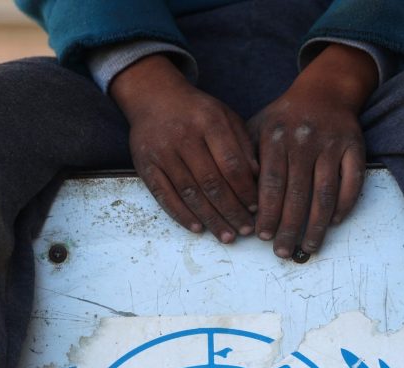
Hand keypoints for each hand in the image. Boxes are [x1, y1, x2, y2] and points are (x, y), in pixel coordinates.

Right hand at [111, 54, 258, 242]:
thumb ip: (243, 144)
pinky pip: (164, 196)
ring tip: (227, 235)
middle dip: (231, 210)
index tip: (256, 208)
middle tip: (246, 230)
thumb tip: (258, 178)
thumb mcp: (225, 116)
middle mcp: (183, 136)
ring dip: (210, 218)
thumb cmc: (196, 111)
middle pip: (212, 183)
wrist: (153, 97)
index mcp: (209, 121)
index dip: (245, 191)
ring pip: (190, 193)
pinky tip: (198, 228)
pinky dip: (181, 215)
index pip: (231, 164)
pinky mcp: (145, 165)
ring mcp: (162, 152)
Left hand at [247, 43, 377, 257]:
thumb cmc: (285, 119)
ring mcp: (331, 143)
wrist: (325, 91)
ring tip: (308, 247)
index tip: (262, 237)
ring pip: (324, 192)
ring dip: (316, 225)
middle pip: (297, 193)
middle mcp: (304, 139)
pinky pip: (352, 182)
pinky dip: (344, 205)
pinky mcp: (355, 147)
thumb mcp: (258, 128)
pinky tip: (333, 223)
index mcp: (276, 136)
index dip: (267, 212)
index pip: (271, 183)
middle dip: (288, 226)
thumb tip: (238, 202)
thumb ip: (245, 158)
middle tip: (282, 251)